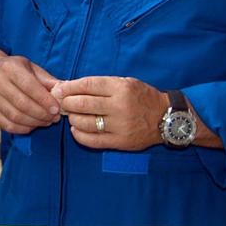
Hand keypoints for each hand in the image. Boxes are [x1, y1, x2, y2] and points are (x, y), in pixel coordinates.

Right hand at [0, 47, 60, 134]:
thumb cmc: (14, 70)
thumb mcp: (30, 68)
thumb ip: (47, 80)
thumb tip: (64, 92)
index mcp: (9, 68)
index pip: (29, 86)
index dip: (45, 100)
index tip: (57, 108)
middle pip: (23, 104)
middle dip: (42, 114)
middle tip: (54, 117)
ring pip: (16, 116)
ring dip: (35, 122)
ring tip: (46, 121)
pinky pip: (8, 125)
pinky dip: (24, 128)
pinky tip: (33, 125)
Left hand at [52, 76, 166, 150]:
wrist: (166, 118)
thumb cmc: (142, 97)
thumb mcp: (124, 83)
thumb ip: (99, 85)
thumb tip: (68, 86)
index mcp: (121, 88)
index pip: (87, 85)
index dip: (68, 87)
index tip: (58, 89)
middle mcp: (119, 107)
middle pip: (82, 104)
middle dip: (66, 102)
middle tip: (61, 102)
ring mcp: (120, 126)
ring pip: (84, 122)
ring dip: (72, 118)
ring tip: (71, 115)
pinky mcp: (120, 142)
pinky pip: (92, 140)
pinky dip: (79, 134)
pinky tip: (76, 129)